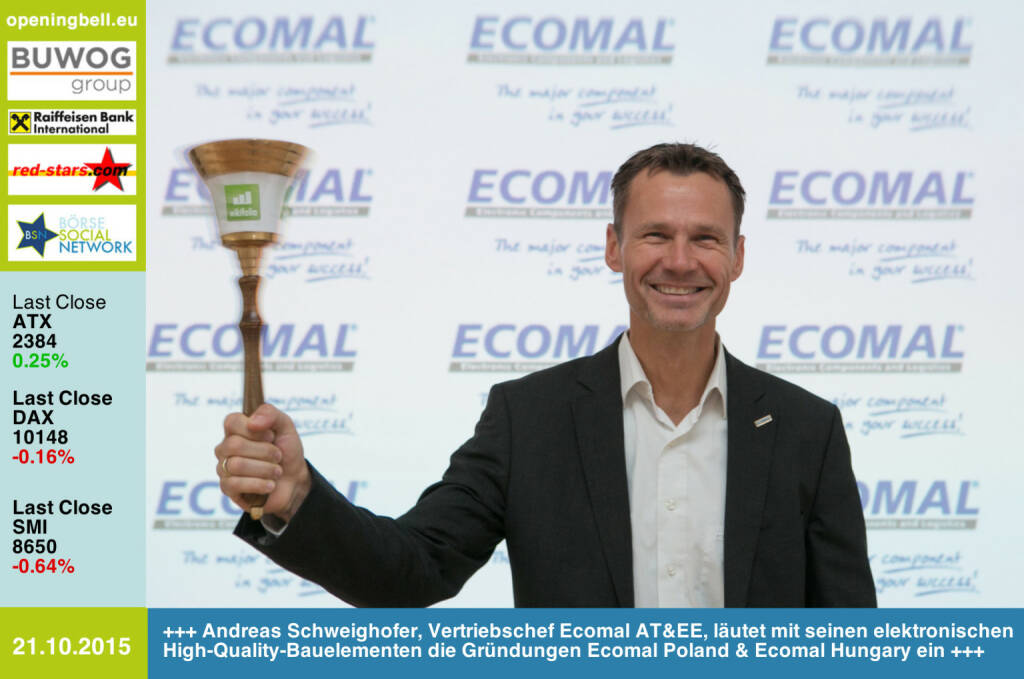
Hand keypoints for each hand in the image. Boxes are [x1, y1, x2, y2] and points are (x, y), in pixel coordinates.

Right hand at [215, 403, 311, 522]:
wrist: (295, 480)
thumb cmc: (286, 451)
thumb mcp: (285, 426)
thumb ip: (270, 414)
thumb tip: (251, 422)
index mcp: (236, 430)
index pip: (232, 422)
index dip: (255, 430)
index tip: (271, 436)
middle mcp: (225, 448)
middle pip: (234, 445)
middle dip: (265, 451)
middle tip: (278, 456)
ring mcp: (223, 468)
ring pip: (237, 465)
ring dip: (266, 469)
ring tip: (277, 472)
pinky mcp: (227, 488)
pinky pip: (235, 484)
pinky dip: (259, 484)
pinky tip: (270, 485)